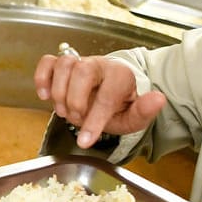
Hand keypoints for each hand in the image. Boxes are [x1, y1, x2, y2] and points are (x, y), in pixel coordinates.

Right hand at [33, 54, 166, 147]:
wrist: (106, 96)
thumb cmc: (117, 108)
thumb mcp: (133, 117)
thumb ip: (144, 111)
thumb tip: (159, 99)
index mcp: (120, 75)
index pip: (107, 94)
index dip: (94, 119)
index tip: (85, 140)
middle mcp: (99, 64)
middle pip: (82, 70)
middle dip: (75, 100)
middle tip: (75, 118)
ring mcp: (79, 61)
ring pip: (64, 64)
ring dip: (59, 92)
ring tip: (63, 111)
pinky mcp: (62, 64)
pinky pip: (48, 62)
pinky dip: (42, 78)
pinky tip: (45, 95)